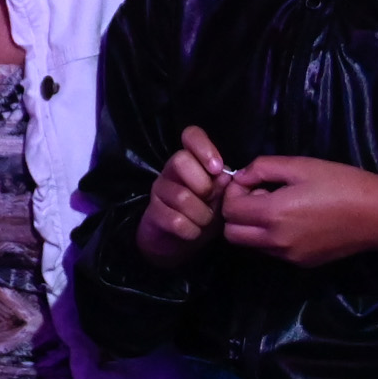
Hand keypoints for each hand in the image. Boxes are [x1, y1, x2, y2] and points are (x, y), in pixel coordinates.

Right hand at [137, 126, 234, 265]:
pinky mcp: (152, 214)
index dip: (204, 148)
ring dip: (202, 214)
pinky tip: (193, 232)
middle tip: (210, 200)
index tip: (217, 169)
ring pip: (181, 196)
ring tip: (205, 221)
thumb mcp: (218, 199)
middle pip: (180, 161)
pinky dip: (191, 230)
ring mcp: (159, 191)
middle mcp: (170, 170)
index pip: (191, 136)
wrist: (176, 242)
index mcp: (189, 160)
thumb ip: (222, 186)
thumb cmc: (201, 213)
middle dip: (203, 185)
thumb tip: (225, 175)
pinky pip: (175, 220)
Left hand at [220, 156, 377, 268]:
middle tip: (259, 195)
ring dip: (252, 226)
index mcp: (273, 214)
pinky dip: (271, 236)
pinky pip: (272, 251)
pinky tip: (295, 219)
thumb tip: (240, 176)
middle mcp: (276, 241)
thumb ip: (263, 168)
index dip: (233, 192)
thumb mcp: (302, 166)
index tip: (250, 181)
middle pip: (232, 234)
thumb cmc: (343, 184)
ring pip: (250, 245)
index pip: (229, 210)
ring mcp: (288, 257)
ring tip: (279, 206)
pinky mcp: (302, 263)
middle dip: (236, 213)